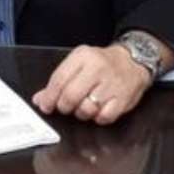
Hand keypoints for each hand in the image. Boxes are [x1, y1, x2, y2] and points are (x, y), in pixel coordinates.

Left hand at [31, 44, 150, 124]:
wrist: (133, 60)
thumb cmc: (102, 63)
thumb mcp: (79, 62)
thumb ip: (60, 80)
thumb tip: (40, 99)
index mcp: (83, 56)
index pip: (59, 79)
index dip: (49, 97)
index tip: (45, 105)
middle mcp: (97, 68)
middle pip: (71, 96)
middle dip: (64, 106)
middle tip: (65, 107)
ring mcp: (111, 84)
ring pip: (86, 109)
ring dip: (81, 113)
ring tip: (84, 105)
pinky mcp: (123, 99)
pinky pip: (104, 117)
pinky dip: (98, 117)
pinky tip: (98, 109)